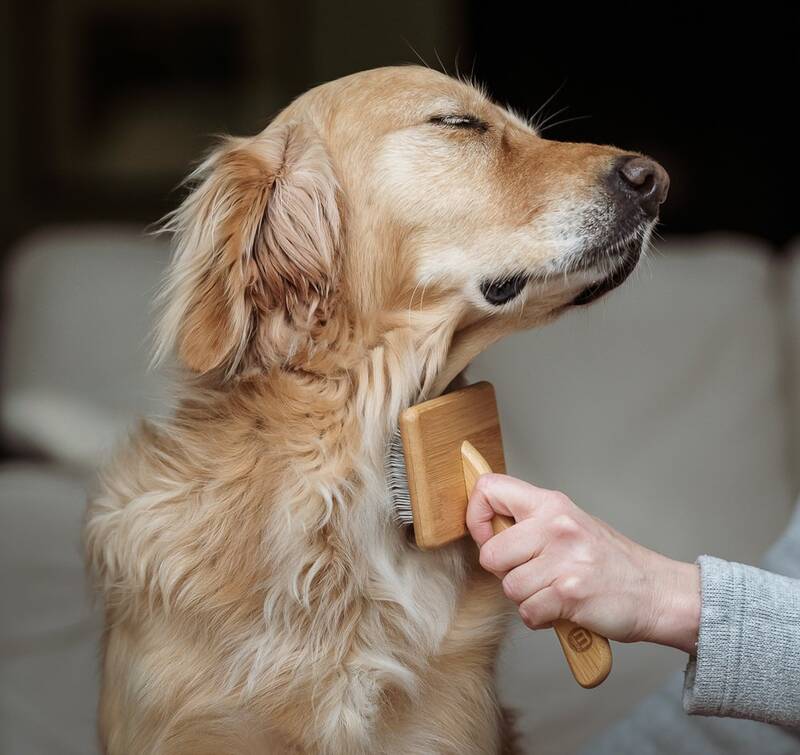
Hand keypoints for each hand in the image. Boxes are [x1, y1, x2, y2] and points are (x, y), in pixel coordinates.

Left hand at [466, 474, 699, 652]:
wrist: (657, 592)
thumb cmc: (608, 562)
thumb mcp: (569, 524)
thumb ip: (529, 522)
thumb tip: (485, 526)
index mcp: (551, 504)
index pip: (489, 488)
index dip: (476, 516)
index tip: (489, 537)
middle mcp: (556, 526)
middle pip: (490, 553)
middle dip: (504, 572)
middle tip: (530, 574)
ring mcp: (564, 559)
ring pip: (509, 587)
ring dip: (525, 598)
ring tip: (551, 591)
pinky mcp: (570, 593)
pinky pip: (527, 612)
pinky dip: (540, 619)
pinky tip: (560, 609)